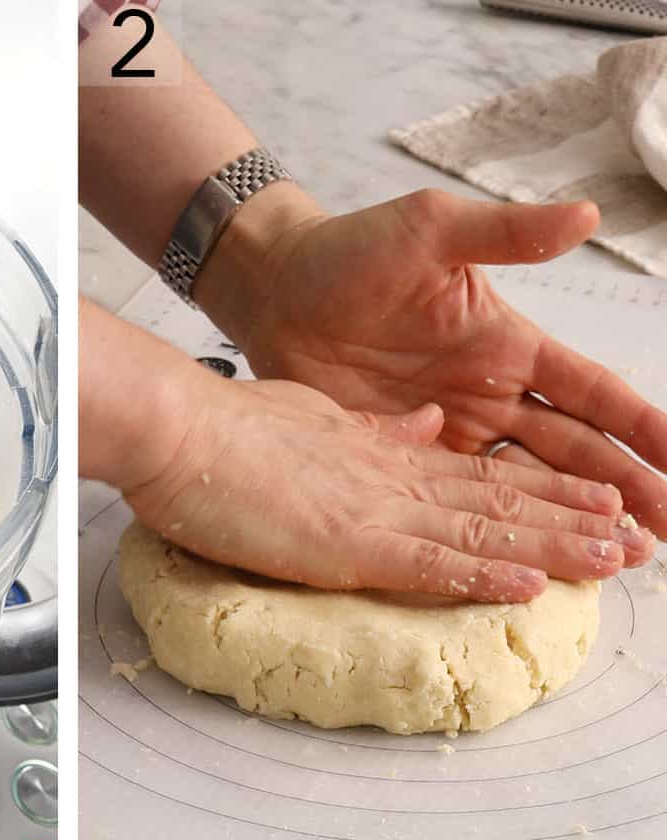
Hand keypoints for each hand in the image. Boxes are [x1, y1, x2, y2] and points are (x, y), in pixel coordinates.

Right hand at [124, 371, 652, 602]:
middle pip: (498, 497)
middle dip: (571, 518)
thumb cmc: (226, 427)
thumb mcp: (312, 416)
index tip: (590, 498)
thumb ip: (371, 429)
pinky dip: (483, 572)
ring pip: (482, 526)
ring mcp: (373, 506)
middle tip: (636, 535)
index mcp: (381, 450)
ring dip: (553, 544)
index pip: (477, 472)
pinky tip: (531, 583)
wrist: (179, 427)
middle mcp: (391, 476)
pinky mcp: (346, 539)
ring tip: (617, 557)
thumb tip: (420, 427)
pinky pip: (428, 560)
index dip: (540, 488)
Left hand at [195, 188, 666, 538]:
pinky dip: (491, 529)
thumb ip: (504, 234)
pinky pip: (455, 499)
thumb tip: (587, 216)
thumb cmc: (351, 253)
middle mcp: (488, 394)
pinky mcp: (397, 455)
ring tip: (619, 559)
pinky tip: (521, 559)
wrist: (275, 290)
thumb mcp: (431, 232)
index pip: (592, 393)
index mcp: (508, 344)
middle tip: (663, 538)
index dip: (641, 427)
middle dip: (623, 492)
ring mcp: (444, 430)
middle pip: (573, 453)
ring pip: (524, 485)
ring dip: (569, 519)